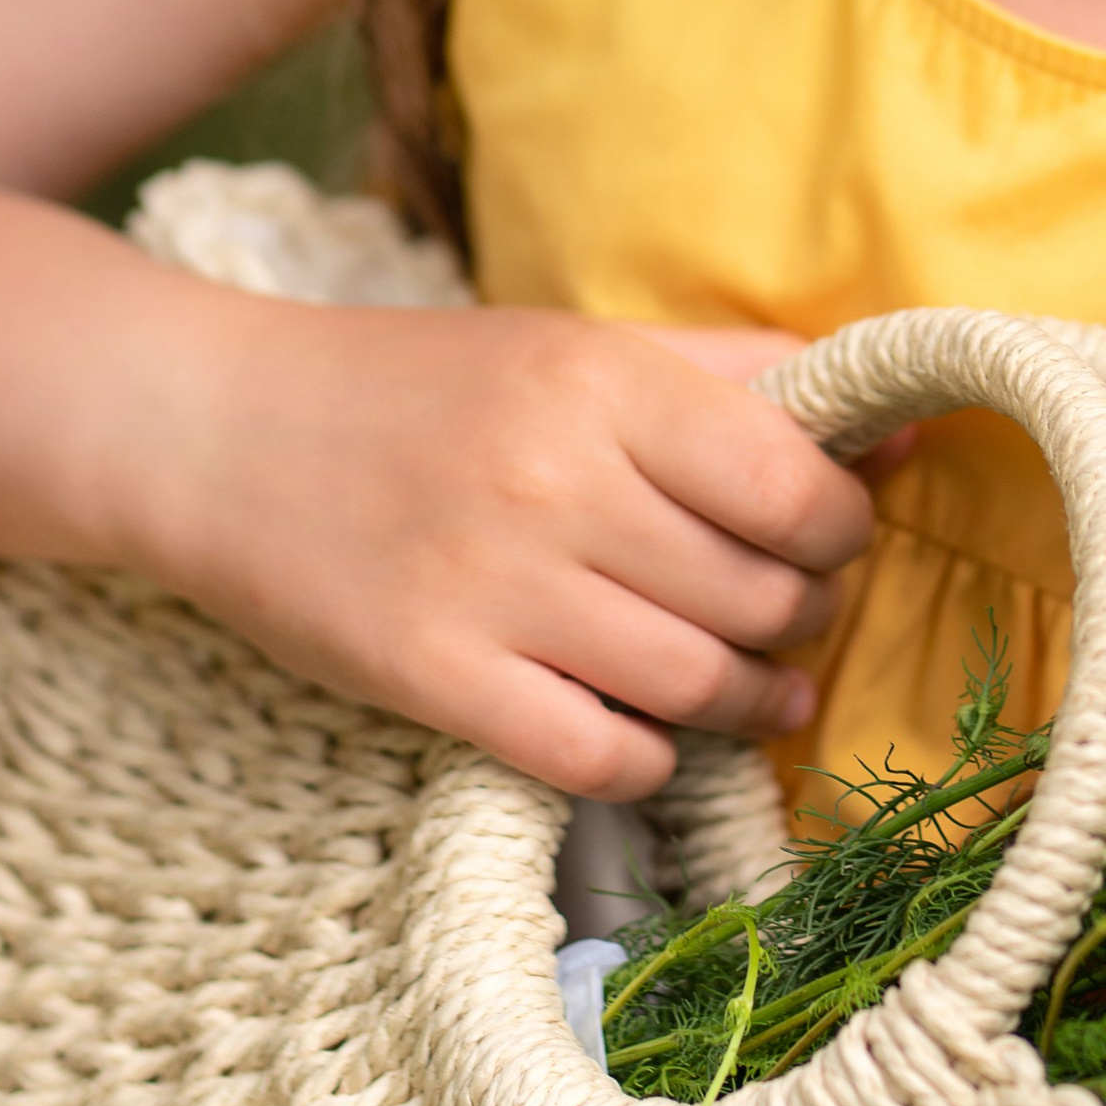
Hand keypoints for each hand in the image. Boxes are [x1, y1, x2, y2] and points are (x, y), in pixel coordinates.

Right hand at [134, 292, 876, 798]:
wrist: (215, 430)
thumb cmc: (419, 385)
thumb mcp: (576, 346)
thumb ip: (735, 378)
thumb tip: (890, 431)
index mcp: (599, 382)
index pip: (794, 484)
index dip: (842, 528)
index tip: (833, 538)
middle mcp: (553, 480)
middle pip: (756, 593)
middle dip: (806, 618)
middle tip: (800, 618)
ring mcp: (490, 587)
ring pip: (692, 681)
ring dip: (753, 701)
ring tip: (763, 692)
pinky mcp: (431, 678)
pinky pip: (595, 754)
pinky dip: (650, 760)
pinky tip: (658, 735)